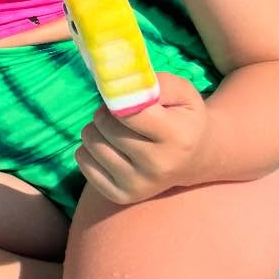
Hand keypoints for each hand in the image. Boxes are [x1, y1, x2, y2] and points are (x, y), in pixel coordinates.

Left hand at [74, 74, 208, 204]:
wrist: (195, 158)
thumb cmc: (182, 117)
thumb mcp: (180, 91)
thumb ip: (150, 82)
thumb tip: (116, 84)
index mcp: (177, 137)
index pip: (128, 112)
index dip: (118, 98)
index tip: (122, 97)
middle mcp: (159, 166)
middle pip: (105, 126)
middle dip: (106, 112)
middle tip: (120, 113)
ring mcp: (139, 185)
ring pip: (91, 142)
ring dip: (96, 129)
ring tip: (115, 130)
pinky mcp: (121, 196)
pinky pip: (83, 161)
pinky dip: (89, 149)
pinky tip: (109, 147)